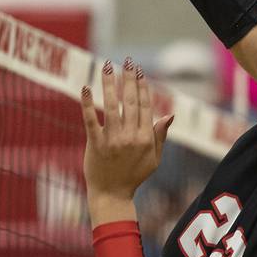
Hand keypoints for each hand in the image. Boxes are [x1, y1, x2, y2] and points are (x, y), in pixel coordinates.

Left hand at [81, 58, 173, 221]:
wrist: (112, 195)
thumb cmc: (134, 176)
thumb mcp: (154, 159)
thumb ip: (160, 136)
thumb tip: (170, 115)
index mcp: (146, 138)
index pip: (146, 106)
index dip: (143, 86)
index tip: (140, 70)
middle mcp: (131, 137)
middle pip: (131, 101)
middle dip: (129, 79)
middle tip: (127, 61)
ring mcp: (112, 140)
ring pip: (112, 106)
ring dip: (109, 84)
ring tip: (107, 65)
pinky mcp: (95, 144)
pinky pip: (91, 120)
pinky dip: (87, 104)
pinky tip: (85, 88)